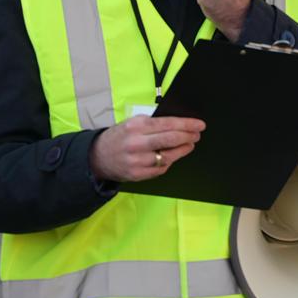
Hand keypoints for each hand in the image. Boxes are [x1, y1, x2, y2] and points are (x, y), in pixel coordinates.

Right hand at [89, 115, 204, 181]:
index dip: (187, 124)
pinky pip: (161, 168)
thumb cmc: (119, 137)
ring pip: (168, 156)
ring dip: (182, 150)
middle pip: (171, 140)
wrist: (98, 157)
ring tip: (188, 145)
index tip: (199, 124)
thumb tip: (178, 124)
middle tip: (197, 134)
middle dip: (188, 136)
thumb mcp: (131, 123)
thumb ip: (152, 123)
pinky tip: (172, 156)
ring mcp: (138, 161)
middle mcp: (137, 143)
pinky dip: (169, 161)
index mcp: (136, 126)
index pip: (168, 124)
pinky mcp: (138, 174)